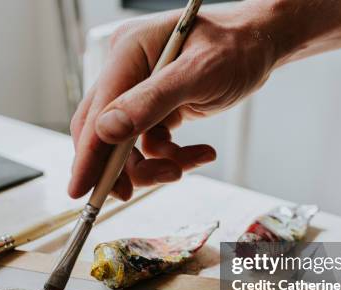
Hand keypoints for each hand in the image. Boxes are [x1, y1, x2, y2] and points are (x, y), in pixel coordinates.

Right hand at [68, 0, 279, 199]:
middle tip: (131, 194)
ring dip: (155, 164)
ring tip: (186, 167)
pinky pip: (151, 143)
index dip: (88, 155)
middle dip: (121, 166)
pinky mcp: (155, 106)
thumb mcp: (198, 73)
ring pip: (129, 145)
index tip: (81, 190)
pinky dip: (172, 156)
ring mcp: (140, 90)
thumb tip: (107, 131)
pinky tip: (201, 153)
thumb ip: (152, 101)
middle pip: (104, 131)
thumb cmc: (236, 47)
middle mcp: (127, 70)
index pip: (97, 111)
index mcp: (128, 52)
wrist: (260, 44)